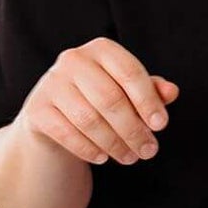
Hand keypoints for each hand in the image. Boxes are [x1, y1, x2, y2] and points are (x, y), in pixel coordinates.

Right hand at [14, 37, 177, 166]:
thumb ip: (152, 89)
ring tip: (130, 158)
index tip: (161, 126)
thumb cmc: (101, 98)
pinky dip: (88, 148)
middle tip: (149, 151)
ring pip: (89, 119)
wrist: (54, 115)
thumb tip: (172, 92)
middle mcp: (73, 60)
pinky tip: (102, 158)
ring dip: (114, 143)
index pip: (130, 72)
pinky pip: (66, 133)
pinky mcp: (36, 109)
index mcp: (101, 49)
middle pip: (110, 99)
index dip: (148, 101)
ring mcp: (51, 83)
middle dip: (133, 130)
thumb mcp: (129, 90)